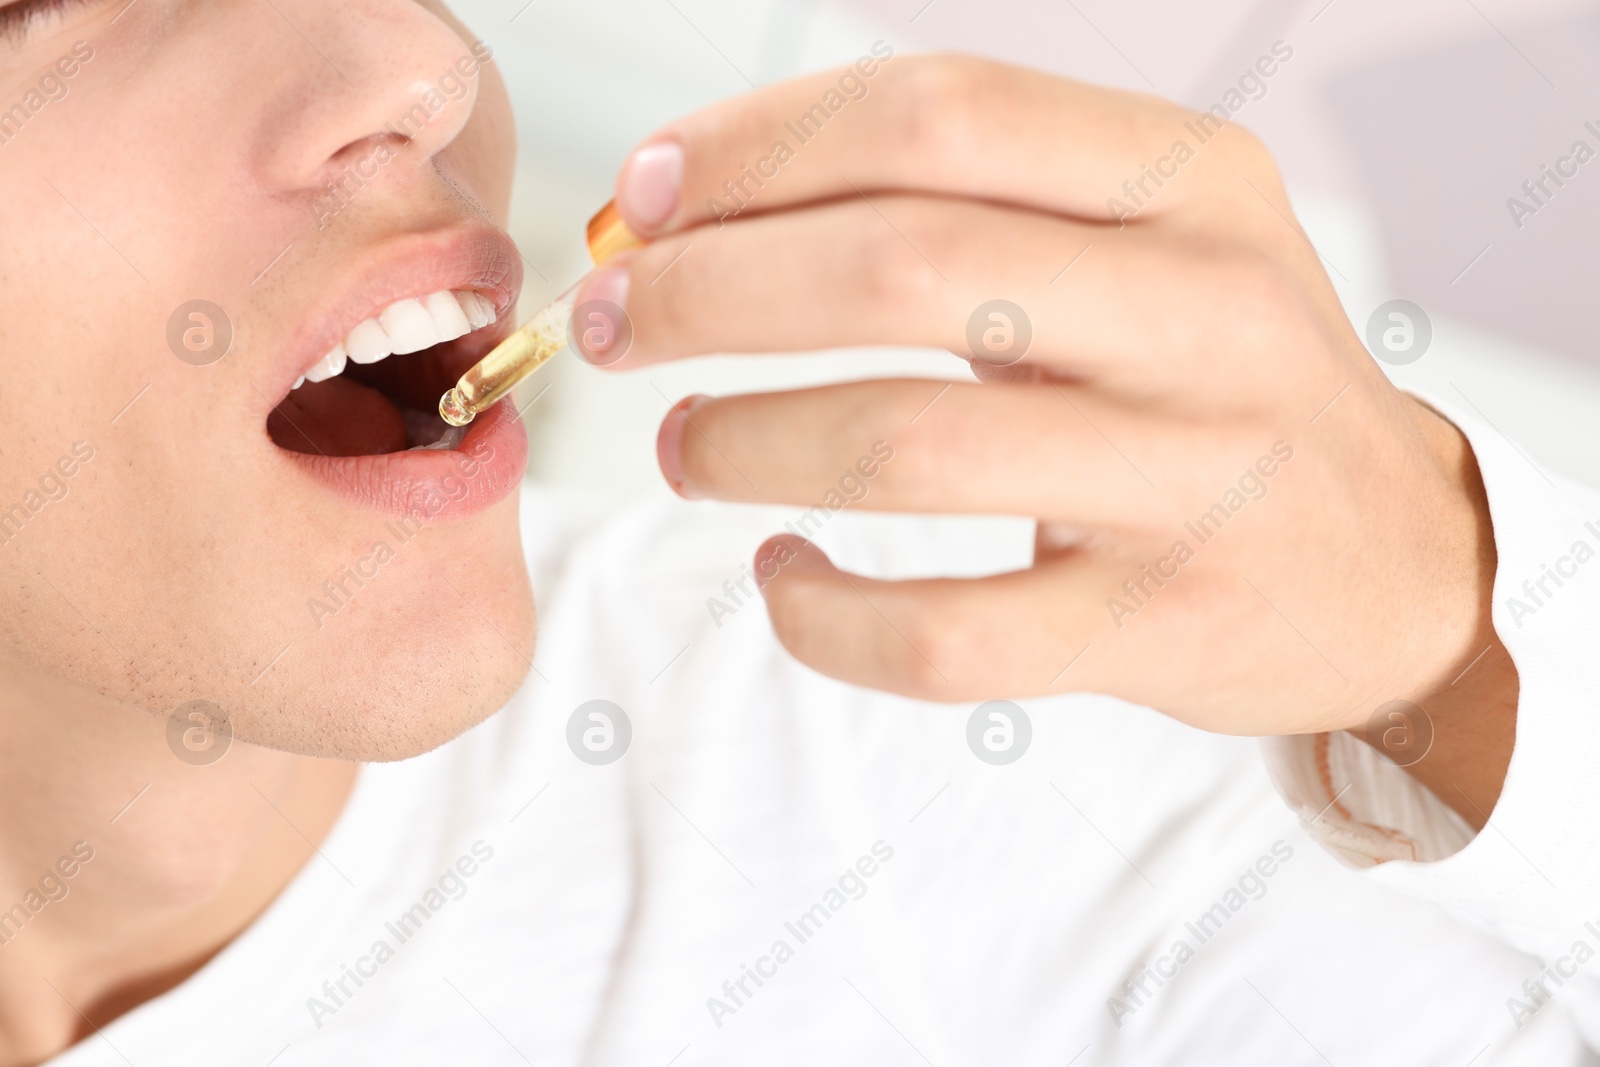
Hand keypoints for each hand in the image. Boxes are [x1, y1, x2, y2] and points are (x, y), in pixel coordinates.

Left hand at [575, 54, 1515, 823]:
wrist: (1391, 558)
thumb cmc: (1218, 378)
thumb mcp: (1146, 241)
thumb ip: (965, 206)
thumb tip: (703, 207)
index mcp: (1187, 182)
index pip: (933, 115)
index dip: (758, 148)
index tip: (649, 196)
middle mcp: (1203, 311)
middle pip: (898, 267)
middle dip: (707, 289)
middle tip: (614, 322)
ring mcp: (1188, 475)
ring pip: (904, 446)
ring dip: (741, 440)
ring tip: (679, 445)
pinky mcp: (1157, 624)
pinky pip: (942, 634)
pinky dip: (822, 616)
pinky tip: (785, 580)